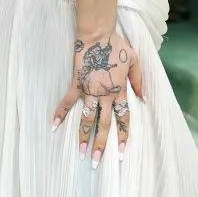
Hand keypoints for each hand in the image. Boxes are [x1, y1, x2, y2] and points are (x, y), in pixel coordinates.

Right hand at [51, 28, 144, 167]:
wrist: (98, 35)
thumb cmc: (118, 46)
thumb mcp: (135, 62)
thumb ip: (139, 81)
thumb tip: (144, 98)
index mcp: (119, 91)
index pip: (123, 118)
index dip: (122, 136)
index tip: (121, 153)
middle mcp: (104, 95)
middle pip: (104, 124)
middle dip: (101, 144)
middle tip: (96, 161)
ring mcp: (89, 90)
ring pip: (86, 118)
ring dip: (83, 136)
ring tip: (80, 152)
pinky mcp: (76, 83)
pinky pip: (67, 101)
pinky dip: (60, 112)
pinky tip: (54, 125)